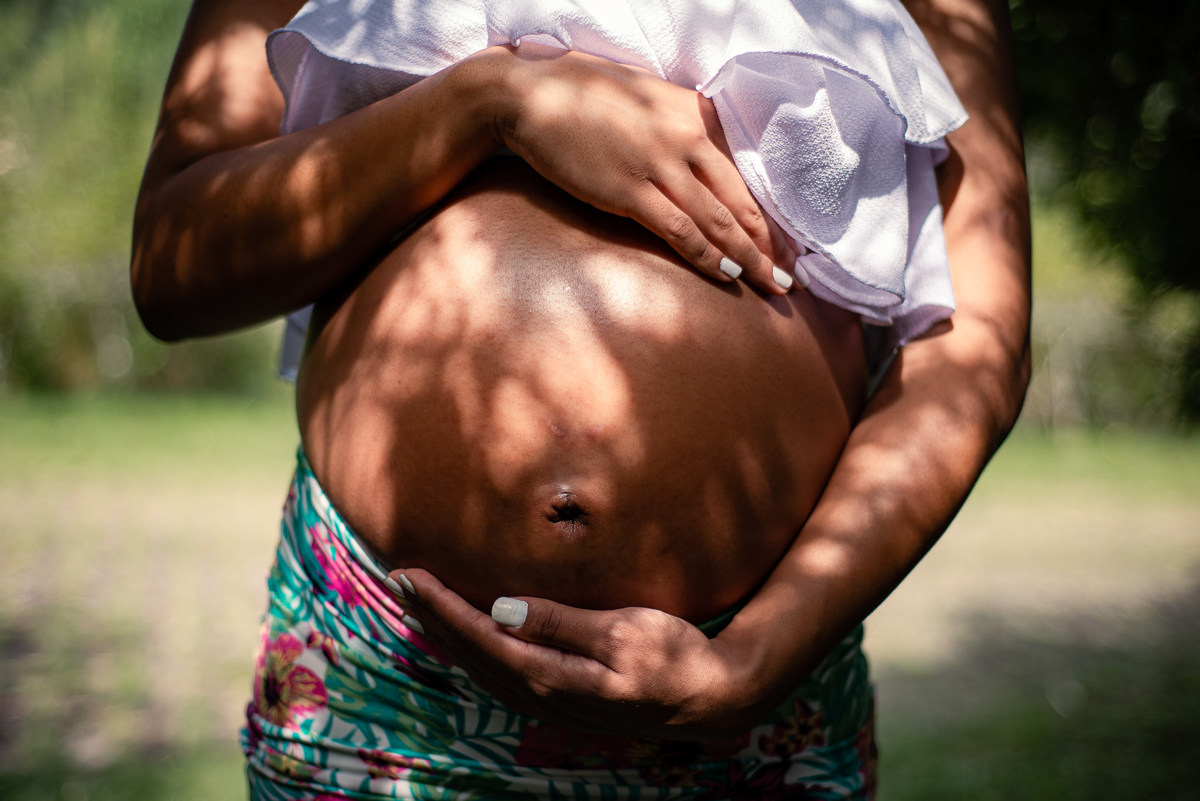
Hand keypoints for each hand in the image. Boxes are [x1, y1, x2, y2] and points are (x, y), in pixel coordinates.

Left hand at [387, 568, 770, 740]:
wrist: (716, 698)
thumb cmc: (676, 656)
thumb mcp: (623, 632)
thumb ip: (559, 622)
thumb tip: (500, 608)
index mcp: (551, 675)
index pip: (480, 635)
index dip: (440, 606)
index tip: (408, 575)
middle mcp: (542, 694)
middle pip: (471, 653)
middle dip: (431, 617)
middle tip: (398, 579)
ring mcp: (552, 702)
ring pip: (482, 667)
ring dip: (448, 636)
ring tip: (420, 605)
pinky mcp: (564, 700)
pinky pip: (502, 675)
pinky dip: (475, 652)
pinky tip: (469, 639)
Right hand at [492, 45, 799, 294]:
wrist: (531, 96)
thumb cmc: (581, 95)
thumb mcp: (642, 97)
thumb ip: (675, 122)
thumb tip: (696, 148)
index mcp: (692, 116)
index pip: (743, 173)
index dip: (767, 214)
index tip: (785, 244)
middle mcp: (685, 139)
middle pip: (740, 201)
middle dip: (769, 245)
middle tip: (791, 277)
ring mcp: (659, 165)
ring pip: (718, 220)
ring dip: (748, 258)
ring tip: (770, 286)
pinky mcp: (630, 190)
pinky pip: (680, 229)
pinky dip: (706, 255)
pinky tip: (725, 274)